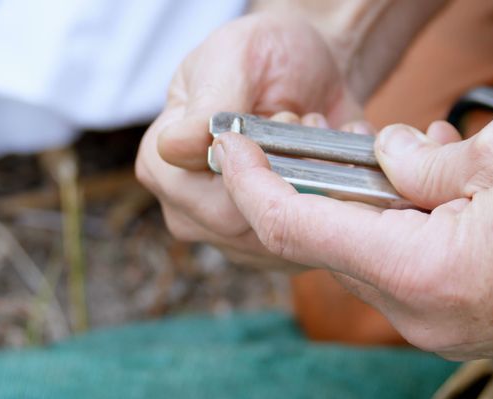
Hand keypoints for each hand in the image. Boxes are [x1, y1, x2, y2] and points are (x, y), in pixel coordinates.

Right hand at [135, 13, 361, 268]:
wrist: (309, 71)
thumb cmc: (265, 54)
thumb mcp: (237, 56)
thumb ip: (209, 102)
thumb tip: (176, 147)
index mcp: (161, 164)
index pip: (207, 201)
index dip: (259, 168)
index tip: (282, 118)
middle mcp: (187, 209)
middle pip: (246, 228)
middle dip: (291, 178)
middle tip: (305, 124)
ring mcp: (228, 235)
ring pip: (283, 240)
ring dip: (315, 188)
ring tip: (313, 140)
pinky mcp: (271, 248)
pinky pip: (311, 244)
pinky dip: (331, 205)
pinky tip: (328, 166)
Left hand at [212, 114, 492, 368]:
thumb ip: (422, 158)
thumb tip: (385, 157)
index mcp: (421, 273)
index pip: (297, 230)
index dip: (252, 185)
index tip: (233, 152)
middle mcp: (420, 318)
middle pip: (332, 247)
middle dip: (322, 188)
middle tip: (331, 137)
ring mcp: (440, 334)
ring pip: (369, 262)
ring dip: (372, 209)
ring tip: (417, 155)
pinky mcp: (461, 333)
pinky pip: (407, 279)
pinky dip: (403, 235)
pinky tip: (441, 197)